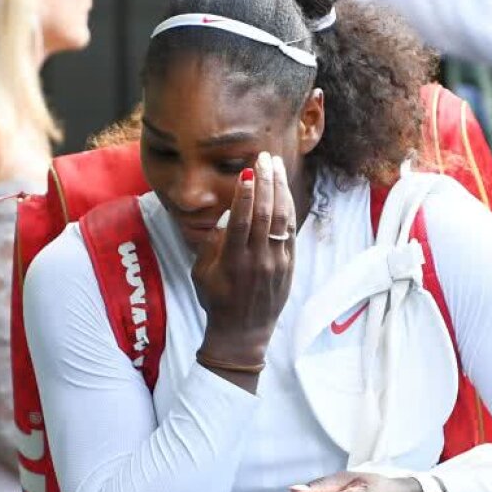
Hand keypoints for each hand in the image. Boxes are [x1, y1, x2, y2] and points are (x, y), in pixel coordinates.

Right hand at [193, 152, 295, 367]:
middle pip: (264, 213)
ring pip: (281, 219)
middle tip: (263, 157)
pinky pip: (289, 232)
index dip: (245, 194)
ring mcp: (276, 263)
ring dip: (279, 189)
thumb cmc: (216, 301)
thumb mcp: (202, 273)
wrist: (242, 333)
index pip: (241, 221)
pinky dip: (287, 209)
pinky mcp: (289, 266)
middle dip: (265, 182)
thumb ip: (212, 243)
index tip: (247, 171)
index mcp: (232, 261)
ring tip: (276, 166)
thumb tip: (226, 214)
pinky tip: (284, 191)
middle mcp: (257, 260)